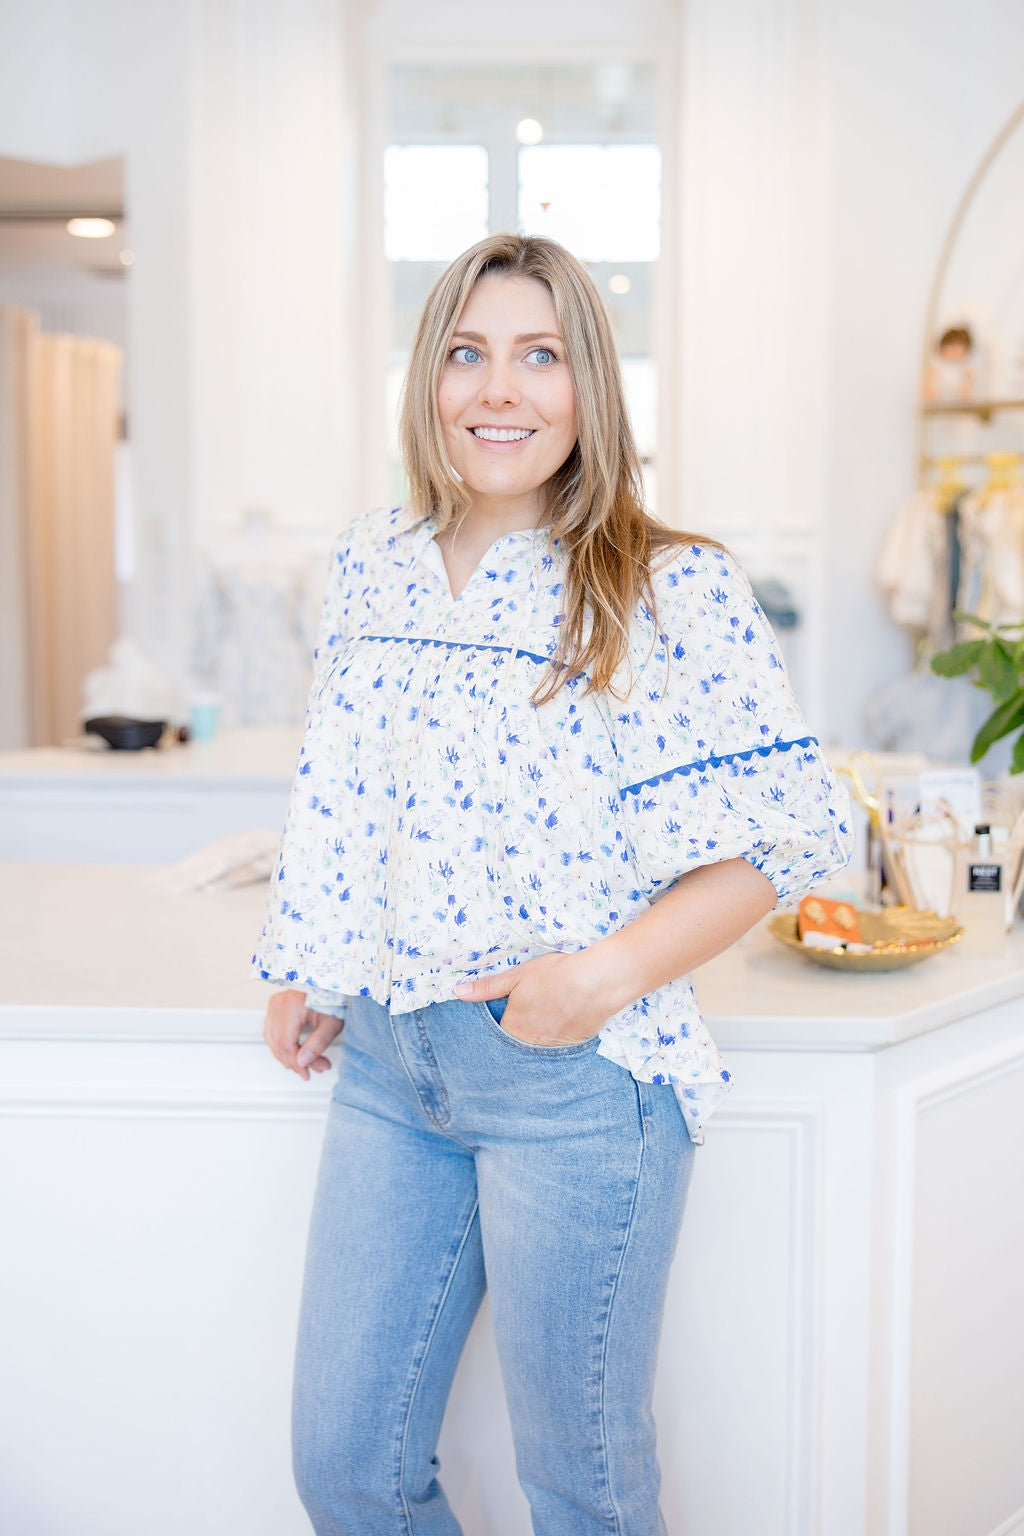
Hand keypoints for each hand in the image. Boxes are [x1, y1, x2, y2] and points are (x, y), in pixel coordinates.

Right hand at [263, 989, 343, 1079]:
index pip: (286, 1044)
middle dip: (296, 1061)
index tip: (306, 1074)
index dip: (295, 1063)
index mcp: (292, 1004)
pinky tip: (295, 1054)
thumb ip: (318, 1044)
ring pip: (273, 1040)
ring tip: (309, 1063)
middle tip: (314, 1069)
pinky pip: (272, 1032)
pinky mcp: (275, 1007)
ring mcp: (274, 1004)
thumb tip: (302, 1063)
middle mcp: (279, 1003)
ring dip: (289, 1056)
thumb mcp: (332, 1023)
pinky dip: (282, 1046)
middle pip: (279, 1043)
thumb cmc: (334, 998)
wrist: (332, 983)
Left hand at [454, 951, 607, 1046]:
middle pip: (520, 1044)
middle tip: (532, 1015)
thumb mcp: (516, 976)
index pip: (498, 1036)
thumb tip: (458, 992)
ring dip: (541, 1037)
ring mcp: (555, 1048)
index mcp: (514, 1028)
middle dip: (521, 1034)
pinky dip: (561, 1037)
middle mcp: (532, 1044)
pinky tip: (566, 1020)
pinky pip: (562, 1048)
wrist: (596, 981)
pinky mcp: (576, 1045)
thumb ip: (487, 988)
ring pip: (541, 1047)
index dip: (502, 1024)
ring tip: (549, 1017)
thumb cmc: (555, 975)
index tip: (508, 1015)